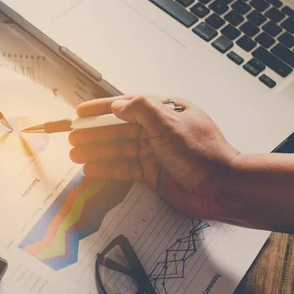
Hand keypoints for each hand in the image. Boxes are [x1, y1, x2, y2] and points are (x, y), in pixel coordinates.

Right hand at [69, 95, 239, 219]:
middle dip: (94, 133)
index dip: (101, 108)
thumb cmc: (201, 152)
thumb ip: (141, 110)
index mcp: (164, 112)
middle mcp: (157, 131)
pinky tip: (90, 168)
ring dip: (96, 150)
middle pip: (118, 129)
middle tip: (71, 137)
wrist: (222, 188)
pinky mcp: (152, 174)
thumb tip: (117, 105)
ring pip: (118, 149)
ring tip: (74, 153)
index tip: (80, 112)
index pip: (126, 105)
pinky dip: (107, 168)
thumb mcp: (169, 123)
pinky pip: (124, 169)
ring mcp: (154, 153)